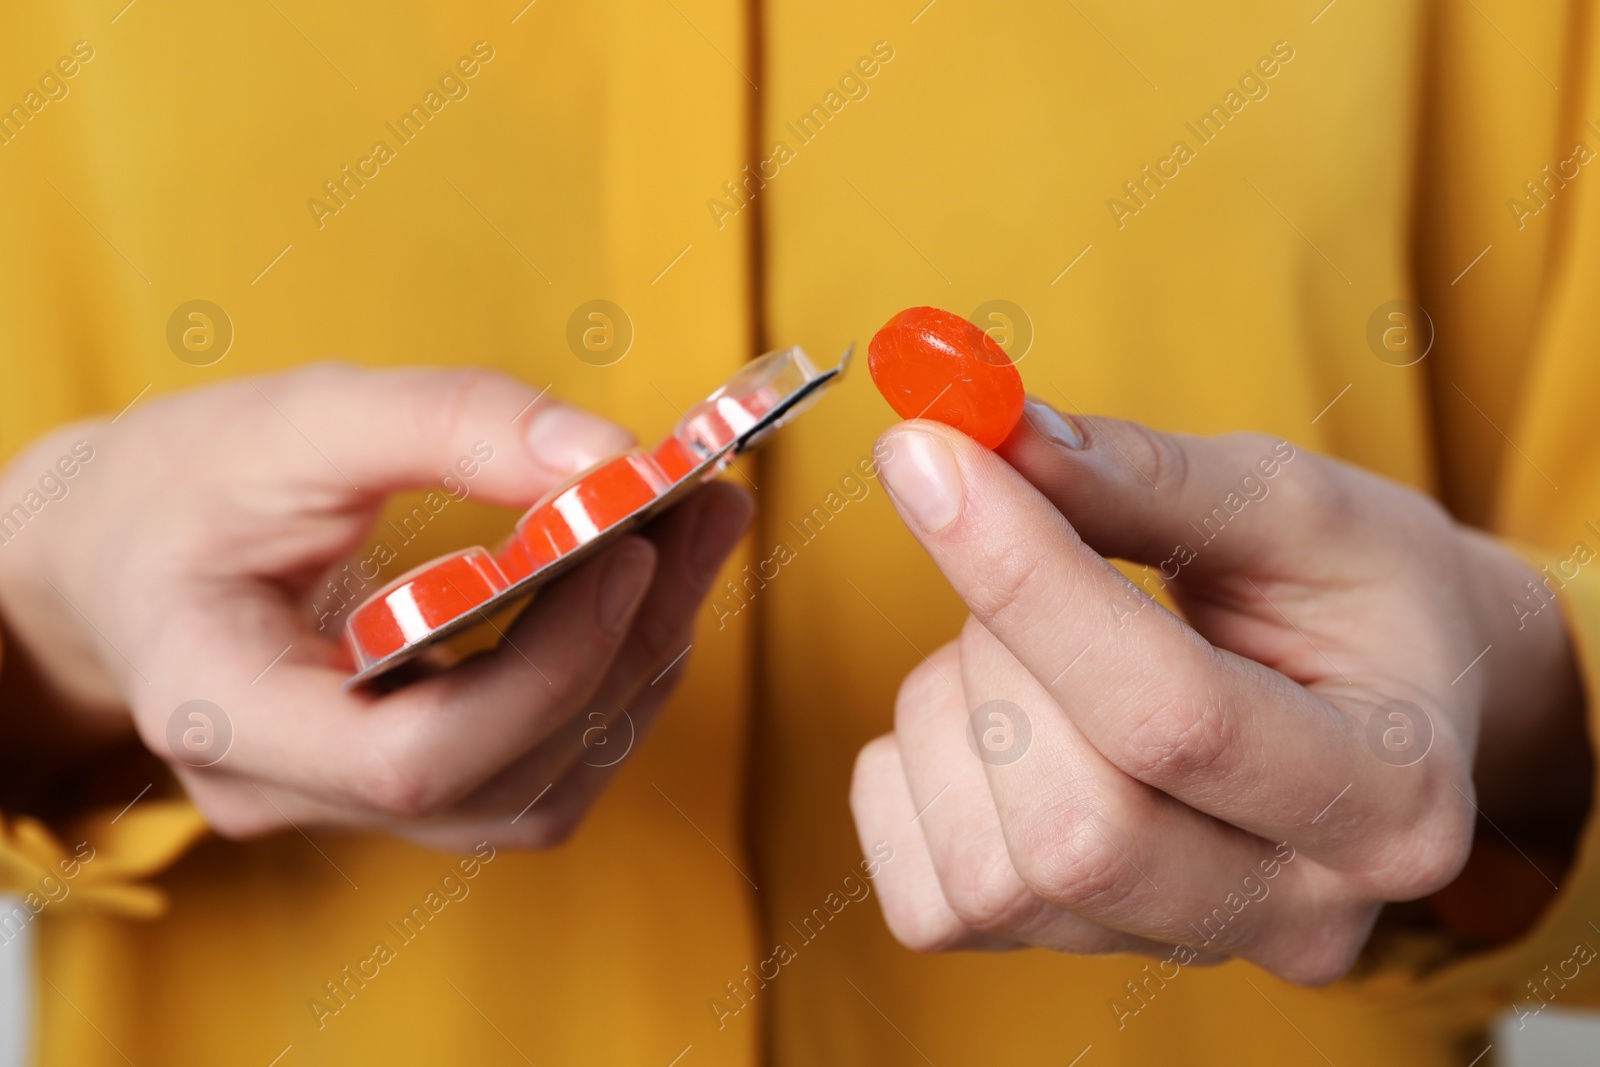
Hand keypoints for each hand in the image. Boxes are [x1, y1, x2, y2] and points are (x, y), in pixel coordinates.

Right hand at [0, 364, 750, 849]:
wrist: (120, 550)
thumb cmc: (178, 483)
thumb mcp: (291, 418)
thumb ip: (443, 422)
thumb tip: (603, 453)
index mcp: (224, 712)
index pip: (409, 760)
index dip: (546, 668)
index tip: (629, 548)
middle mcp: (288, 790)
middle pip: (501, 777)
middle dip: (627, 646)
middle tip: (704, 512)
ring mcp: (347, 805)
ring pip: (536, 790)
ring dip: (637, 667)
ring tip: (691, 537)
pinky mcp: (403, 783)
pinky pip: (533, 769)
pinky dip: (607, 683)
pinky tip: (641, 591)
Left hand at [850, 401, 1586, 982]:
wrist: (1386, 697)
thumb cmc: (1356, 594)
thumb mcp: (1294, 503)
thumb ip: (1145, 477)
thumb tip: (986, 441)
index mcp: (1392, 800)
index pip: (1171, 717)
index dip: (1025, 578)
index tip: (930, 457)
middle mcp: (1295, 913)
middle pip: (1073, 831)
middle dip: (1007, 658)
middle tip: (1037, 555)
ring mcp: (1178, 951)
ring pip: (990, 872)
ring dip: (958, 710)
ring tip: (1031, 640)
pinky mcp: (1071, 958)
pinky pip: (926, 902)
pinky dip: (915, 782)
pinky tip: (989, 718)